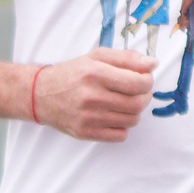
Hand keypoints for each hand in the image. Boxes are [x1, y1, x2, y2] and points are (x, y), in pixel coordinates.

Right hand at [34, 48, 152, 142]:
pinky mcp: (85, 133)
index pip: (136, 83)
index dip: (147, 82)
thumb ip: (126, 58)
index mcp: (94, 73)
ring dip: (134, 112)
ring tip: (124, 103)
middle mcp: (91, 96)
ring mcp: (87, 117)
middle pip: (136, 104)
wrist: (41, 94)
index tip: (144, 79)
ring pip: (131, 121)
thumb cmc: (72, 74)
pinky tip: (114, 116)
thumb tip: (152, 64)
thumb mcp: (97, 57)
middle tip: (138, 92)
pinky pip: (119, 135)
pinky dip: (123, 126)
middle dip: (144, 97)